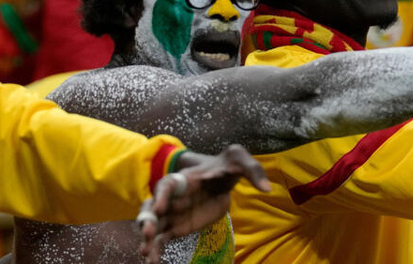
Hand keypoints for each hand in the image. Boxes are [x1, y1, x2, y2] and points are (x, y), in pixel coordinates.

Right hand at [137, 145, 269, 262]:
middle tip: (148, 233)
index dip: (160, 195)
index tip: (159, 207)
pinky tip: (153, 263)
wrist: (221, 176)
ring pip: (154, 227)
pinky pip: (163, 240)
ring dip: (148, 239)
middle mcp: (172, 197)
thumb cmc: (226, 165)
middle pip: (151, 207)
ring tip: (146, 254)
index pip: (166, 185)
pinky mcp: (177, 227)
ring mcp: (172, 213)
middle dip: (147, 220)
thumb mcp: (239, 159)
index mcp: (182, 179)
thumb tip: (267, 188)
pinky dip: (156, 251)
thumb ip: (252, 169)